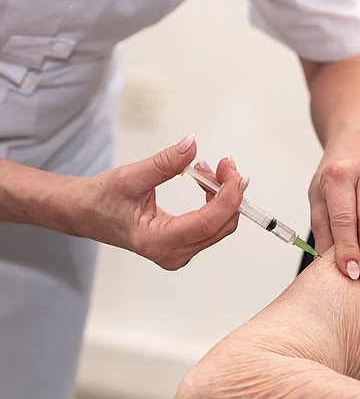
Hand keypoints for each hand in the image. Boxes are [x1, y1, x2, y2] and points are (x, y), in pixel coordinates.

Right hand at [83, 134, 247, 269]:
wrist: (86, 214)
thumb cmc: (102, 200)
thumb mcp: (131, 177)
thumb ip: (164, 163)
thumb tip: (191, 145)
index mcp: (158, 242)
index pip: (208, 222)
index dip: (228, 197)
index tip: (235, 173)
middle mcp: (172, 253)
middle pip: (221, 226)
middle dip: (230, 194)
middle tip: (225, 164)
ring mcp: (179, 252)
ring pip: (219, 225)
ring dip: (223, 195)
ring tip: (208, 168)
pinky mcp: (182, 245)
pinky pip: (211, 225)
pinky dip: (215, 201)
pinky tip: (205, 181)